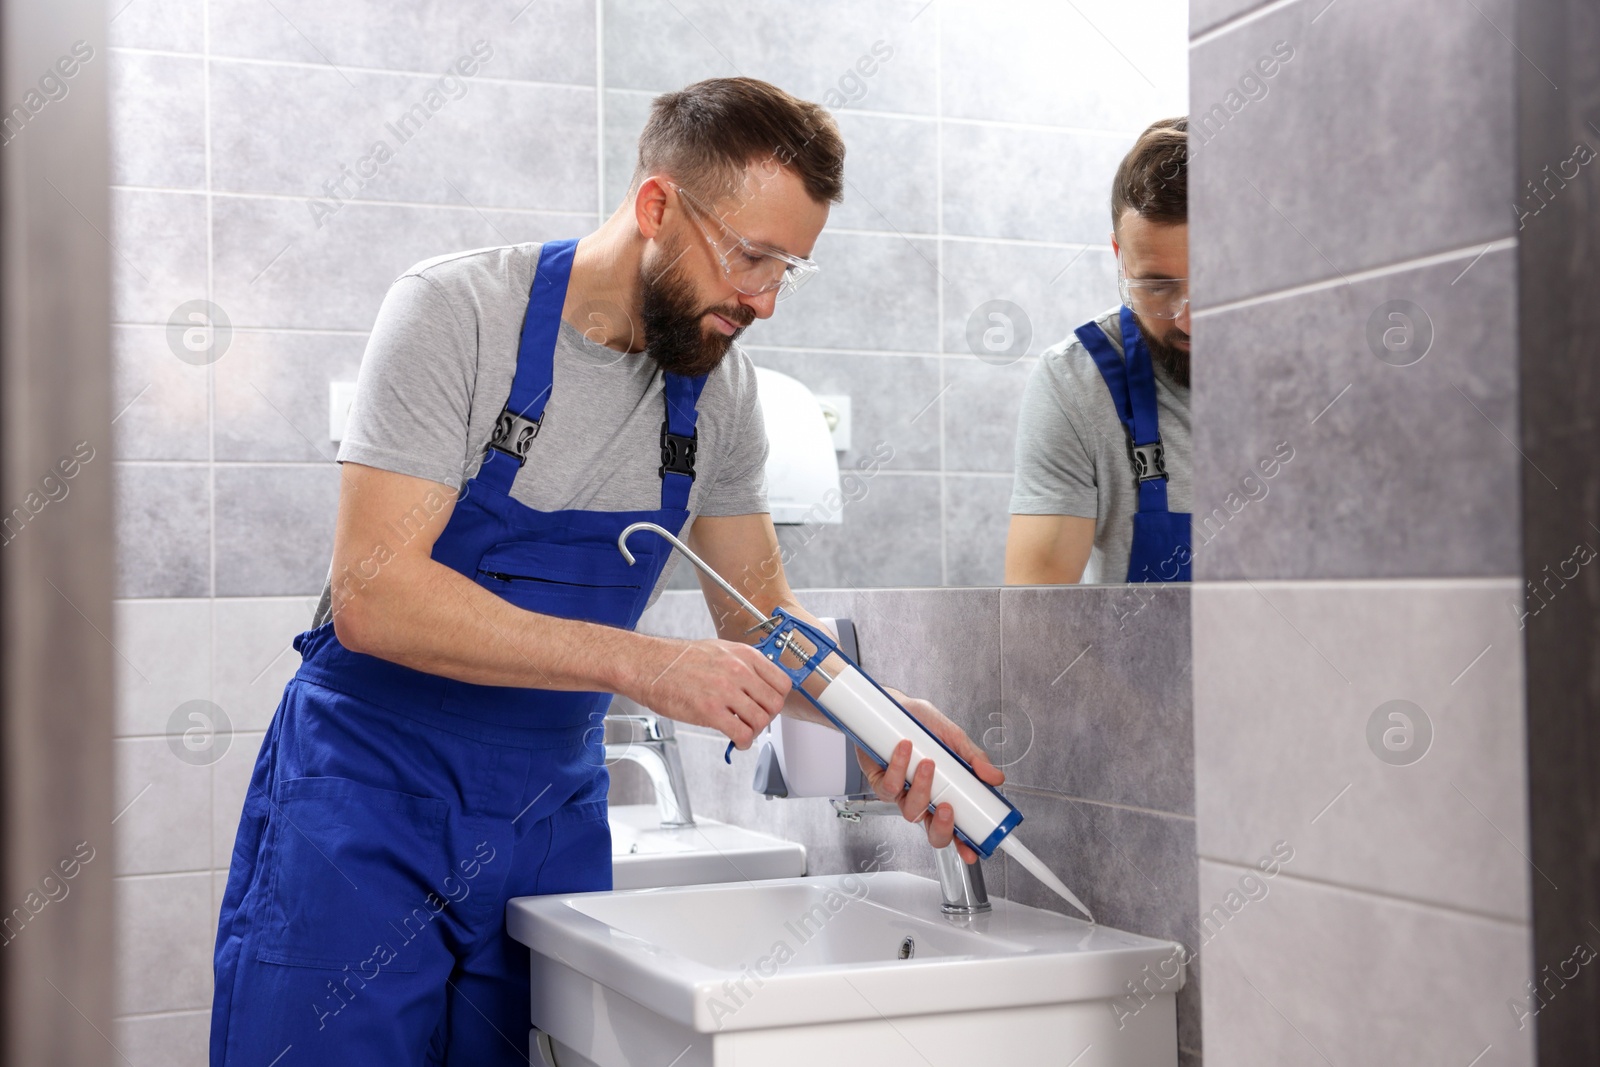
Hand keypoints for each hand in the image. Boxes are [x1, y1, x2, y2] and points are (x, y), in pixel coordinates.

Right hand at [627, 637, 791, 749]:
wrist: (649, 665)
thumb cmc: (679, 659)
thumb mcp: (720, 650)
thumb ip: (744, 665)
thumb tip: (760, 684)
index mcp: (744, 655)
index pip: (782, 682)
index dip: (778, 699)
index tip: (768, 705)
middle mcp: (739, 671)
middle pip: (775, 704)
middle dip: (768, 717)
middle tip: (755, 721)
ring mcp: (725, 690)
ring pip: (760, 720)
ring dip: (755, 731)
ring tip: (744, 732)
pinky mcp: (710, 711)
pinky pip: (741, 733)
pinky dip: (743, 742)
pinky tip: (736, 740)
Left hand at [856, 695, 1005, 863]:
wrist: (893, 706)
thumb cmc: (922, 724)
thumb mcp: (954, 738)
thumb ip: (973, 758)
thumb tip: (996, 777)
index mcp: (945, 793)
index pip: (957, 828)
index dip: (964, 844)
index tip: (972, 850)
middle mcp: (923, 799)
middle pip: (933, 833)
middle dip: (942, 828)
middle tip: (948, 807)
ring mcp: (902, 794)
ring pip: (911, 811)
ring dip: (922, 789)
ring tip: (928, 762)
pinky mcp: (880, 782)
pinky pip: (890, 787)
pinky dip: (899, 767)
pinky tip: (905, 748)